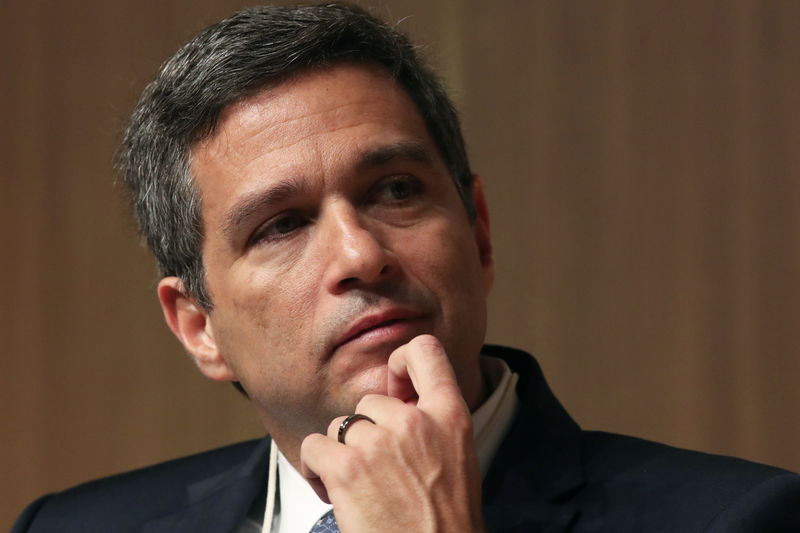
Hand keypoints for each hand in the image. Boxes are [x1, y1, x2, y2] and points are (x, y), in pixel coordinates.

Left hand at [300, 335, 484, 532]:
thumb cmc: (446, 522)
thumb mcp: (457, 459)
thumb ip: (432, 424)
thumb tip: (396, 404)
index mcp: (449, 417)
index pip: (425, 352)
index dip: (402, 360)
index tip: (394, 382)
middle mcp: (414, 422)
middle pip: (370, 401)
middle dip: (366, 431)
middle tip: (376, 469)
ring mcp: (379, 443)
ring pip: (340, 425)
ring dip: (340, 453)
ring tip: (355, 485)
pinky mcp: (347, 468)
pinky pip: (315, 446)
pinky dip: (314, 468)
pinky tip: (330, 489)